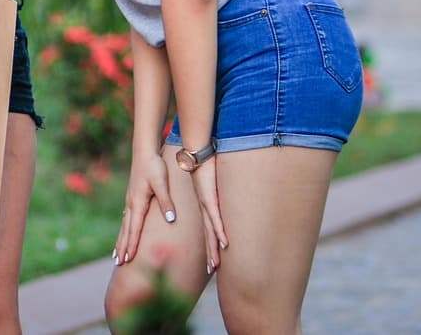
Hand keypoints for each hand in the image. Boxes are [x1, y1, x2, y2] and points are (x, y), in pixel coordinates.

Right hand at [115, 148, 176, 264]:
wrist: (144, 151)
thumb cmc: (154, 166)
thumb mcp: (162, 183)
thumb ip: (166, 201)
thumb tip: (170, 219)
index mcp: (137, 202)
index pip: (134, 229)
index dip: (131, 245)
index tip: (127, 259)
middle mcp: (131, 204)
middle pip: (126, 230)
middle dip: (122, 247)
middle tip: (117, 263)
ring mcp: (130, 201)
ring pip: (125, 225)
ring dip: (121, 240)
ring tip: (117, 254)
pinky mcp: (132, 197)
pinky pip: (127, 218)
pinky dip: (124, 230)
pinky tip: (124, 233)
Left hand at [190, 159, 227, 273]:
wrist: (195, 151)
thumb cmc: (202, 163)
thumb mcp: (209, 181)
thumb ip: (215, 189)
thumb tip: (219, 195)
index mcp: (203, 204)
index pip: (207, 229)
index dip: (209, 244)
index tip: (211, 260)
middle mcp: (204, 206)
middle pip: (208, 234)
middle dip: (210, 252)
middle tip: (212, 269)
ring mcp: (207, 203)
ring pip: (211, 230)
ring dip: (214, 247)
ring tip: (215, 264)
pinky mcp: (209, 197)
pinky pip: (215, 217)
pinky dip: (220, 230)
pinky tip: (225, 243)